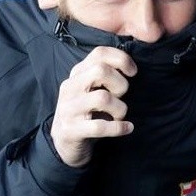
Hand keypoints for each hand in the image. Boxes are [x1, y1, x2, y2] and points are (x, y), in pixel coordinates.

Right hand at [49, 46, 136, 166]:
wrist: (63, 142)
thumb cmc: (85, 112)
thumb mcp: (91, 89)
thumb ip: (105, 75)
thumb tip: (131, 66)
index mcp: (77, 74)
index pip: (99, 53)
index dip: (122, 59)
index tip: (133, 72)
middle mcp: (70, 87)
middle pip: (100, 71)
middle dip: (120, 84)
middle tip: (122, 96)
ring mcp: (68, 109)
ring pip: (103, 98)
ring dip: (120, 108)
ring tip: (120, 115)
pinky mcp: (71, 130)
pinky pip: (99, 126)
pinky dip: (118, 127)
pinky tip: (127, 128)